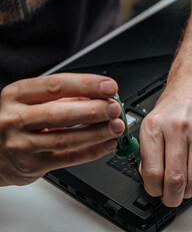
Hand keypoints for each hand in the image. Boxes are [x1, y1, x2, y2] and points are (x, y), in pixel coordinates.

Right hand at [0, 73, 123, 185]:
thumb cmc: (15, 121)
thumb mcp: (29, 101)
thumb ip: (63, 97)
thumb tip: (99, 96)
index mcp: (17, 95)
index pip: (56, 86)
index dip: (86, 85)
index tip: (110, 86)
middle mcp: (16, 119)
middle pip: (61, 113)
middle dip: (94, 110)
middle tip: (115, 108)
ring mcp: (22, 144)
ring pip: (66, 138)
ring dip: (97, 132)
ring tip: (116, 127)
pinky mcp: (32, 165)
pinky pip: (68, 159)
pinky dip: (92, 152)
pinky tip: (107, 144)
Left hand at [139, 69, 191, 206]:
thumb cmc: (174, 103)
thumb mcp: (151, 121)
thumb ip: (148, 151)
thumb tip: (149, 179)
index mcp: (154, 127)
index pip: (152, 172)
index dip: (152, 189)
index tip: (154, 190)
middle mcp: (177, 130)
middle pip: (175, 180)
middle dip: (171, 198)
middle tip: (169, 198)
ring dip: (188, 193)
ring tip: (183, 190)